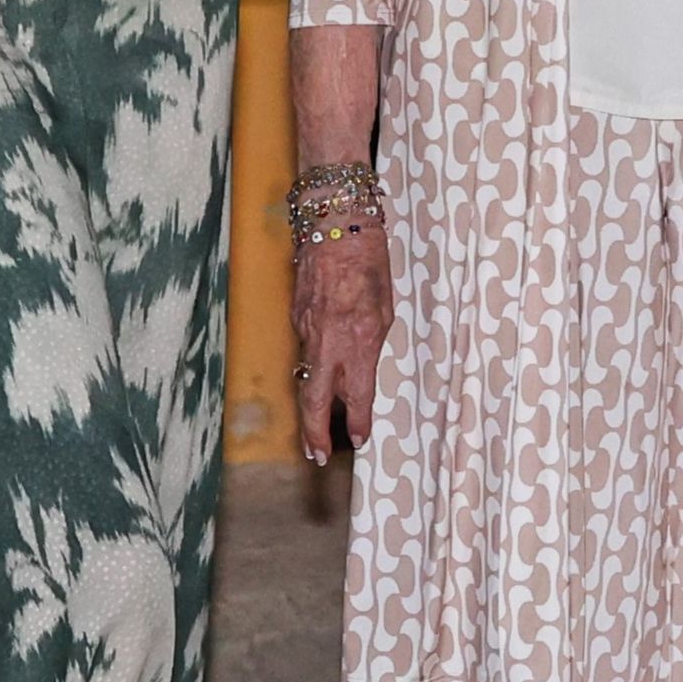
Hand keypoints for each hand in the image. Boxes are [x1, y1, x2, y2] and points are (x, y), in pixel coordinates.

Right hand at [292, 222, 393, 463]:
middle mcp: (329, 340)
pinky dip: (313, 365)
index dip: (357, 420)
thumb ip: (373, 339)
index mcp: (360, 339)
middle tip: (319, 456)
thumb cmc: (371, 261)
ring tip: (316, 429)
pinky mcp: (295, 317)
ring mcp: (307, 330)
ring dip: (312, 404)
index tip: (359, 440)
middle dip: (315, 433)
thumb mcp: (387, 305)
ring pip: (307, 375)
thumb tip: (361, 362)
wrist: (334, 224)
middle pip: (315, 399)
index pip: (357, 393)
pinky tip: (320, 371)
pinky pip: (305, 349)